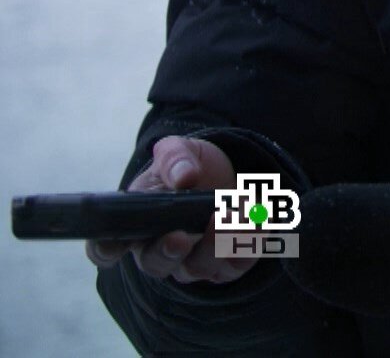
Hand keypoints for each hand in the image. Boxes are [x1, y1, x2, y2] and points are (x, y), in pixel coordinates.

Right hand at [84, 136, 257, 284]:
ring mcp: (194, 261)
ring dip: (215, 244)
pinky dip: (246, 243)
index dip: (105, 249)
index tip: (112, 245)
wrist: (231, 173)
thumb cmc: (191, 168)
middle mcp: (161, 250)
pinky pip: (236, 264)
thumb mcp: (179, 151)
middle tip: (180, 236)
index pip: (107, 247)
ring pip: (198, 267)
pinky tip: (255, 221)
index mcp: (136, 224)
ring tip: (230, 216)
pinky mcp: (228, 265)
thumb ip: (174, 157)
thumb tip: (184, 176)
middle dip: (167, 252)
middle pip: (155, 264)